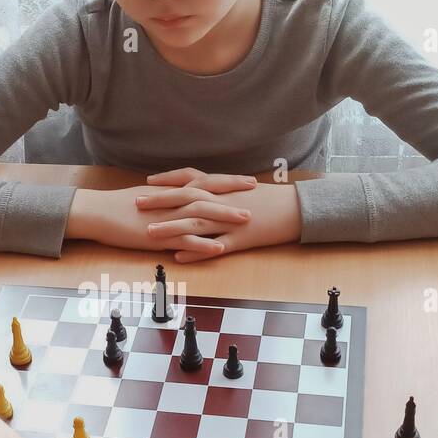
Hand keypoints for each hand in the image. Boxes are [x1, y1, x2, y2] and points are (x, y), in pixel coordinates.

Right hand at [67, 169, 255, 254]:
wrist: (97, 212)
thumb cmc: (119, 206)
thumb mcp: (148, 198)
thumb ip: (169, 198)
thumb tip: (181, 199)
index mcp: (171, 191)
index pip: (205, 181)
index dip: (228, 180)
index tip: (248, 180)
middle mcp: (172, 201)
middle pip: (209, 193)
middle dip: (234, 193)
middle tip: (257, 193)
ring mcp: (167, 218)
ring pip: (201, 214)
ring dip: (225, 216)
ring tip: (247, 219)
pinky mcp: (159, 236)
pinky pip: (186, 240)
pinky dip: (204, 244)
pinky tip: (220, 249)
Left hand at [135, 173, 301, 261]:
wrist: (300, 208)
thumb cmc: (274, 200)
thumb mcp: (244, 193)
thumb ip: (223, 193)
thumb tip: (204, 193)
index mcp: (224, 189)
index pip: (191, 180)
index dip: (168, 181)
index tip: (148, 183)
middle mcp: (224, 202)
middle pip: (187, 199)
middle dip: (161, 201)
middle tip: (137, 203)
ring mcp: (231, 221)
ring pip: (196, 223)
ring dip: (171, 228)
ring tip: (149, 233)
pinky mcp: (241, 239)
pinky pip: (215, 247)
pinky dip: (196, 252)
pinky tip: (179, 257)